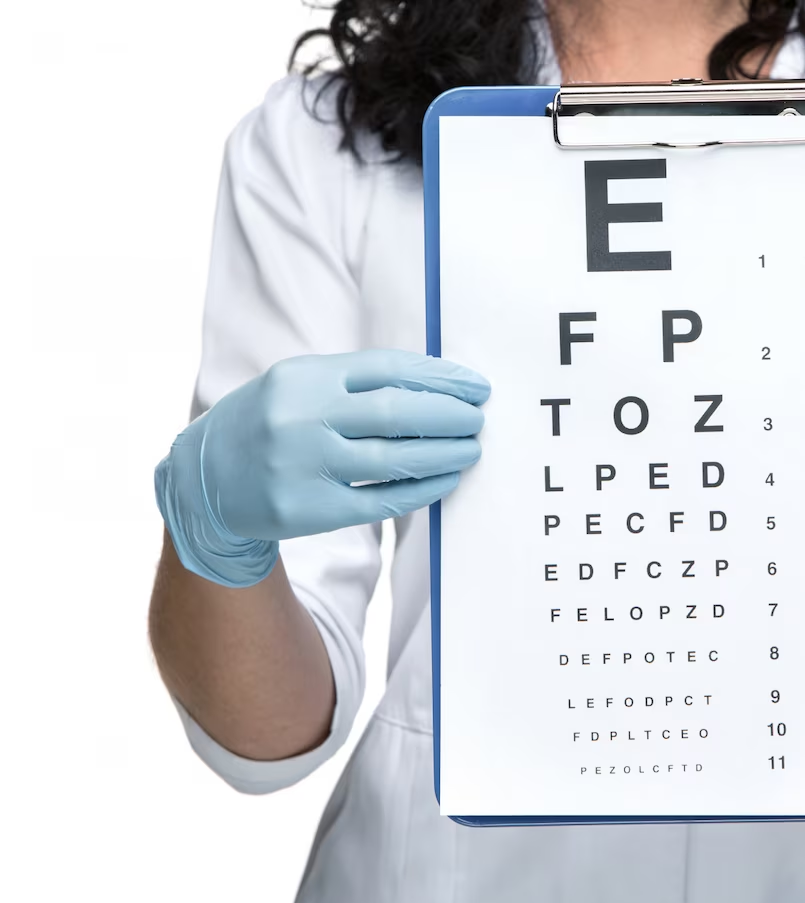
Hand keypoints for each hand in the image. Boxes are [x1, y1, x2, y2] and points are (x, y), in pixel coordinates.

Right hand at [155, 350, 489, 587]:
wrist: (204, 481)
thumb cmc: (270, 424)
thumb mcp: (298, 386)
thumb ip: (356, 382)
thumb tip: (437, 386)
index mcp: (304, 376)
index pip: (388, 369)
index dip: (440, 377)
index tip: (475, 387)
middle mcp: (303, 417)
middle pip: (396, 411)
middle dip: (448, 414)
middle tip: (479, 418)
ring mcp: (304, 465)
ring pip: (394, 457)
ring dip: (443, 453)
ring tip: (471, 448)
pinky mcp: (309, 509)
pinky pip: (381, 498)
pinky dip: (421, 489)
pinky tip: (444, 480)